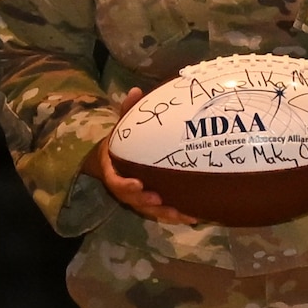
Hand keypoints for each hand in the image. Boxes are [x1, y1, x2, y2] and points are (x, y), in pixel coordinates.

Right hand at [82, 89, 200, 224]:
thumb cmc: (121, 142)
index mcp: (114, 170)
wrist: (113, 158)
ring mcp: (138, 197)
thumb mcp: (122, 126)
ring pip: (150, 210)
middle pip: (134, 200)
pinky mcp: (151, 202)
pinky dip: (176, 215)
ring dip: (165, 214)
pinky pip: (162, 211)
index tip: (138, 183)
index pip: (116, 181)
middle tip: (160, 201)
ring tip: (183, 214)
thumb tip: (136, 91)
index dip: (125, 185)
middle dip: (147, 203)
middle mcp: (125, 187)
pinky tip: (194, 216)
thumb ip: (127, 111)